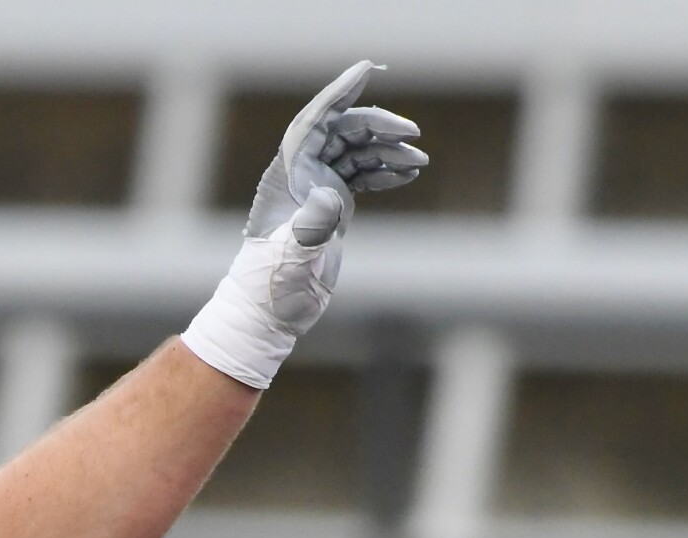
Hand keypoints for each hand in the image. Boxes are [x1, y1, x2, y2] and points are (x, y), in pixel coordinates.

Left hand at [180, 61, 426, 390]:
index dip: (339, 94)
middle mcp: (299, 176)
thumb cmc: (270, 288)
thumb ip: (311, 226)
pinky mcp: (330, 208)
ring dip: (388, 150)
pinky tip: (409, 174)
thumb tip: (331, 198)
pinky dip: (385, 172)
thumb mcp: (292, 258)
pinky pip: (361, 176)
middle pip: (342, 132)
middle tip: (413, 136)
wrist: (268, 315)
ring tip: (419, 161)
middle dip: (378, 126)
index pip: (314, 122)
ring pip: (355, 152)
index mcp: (286, 176)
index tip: (367, 71)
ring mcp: (316, 190)